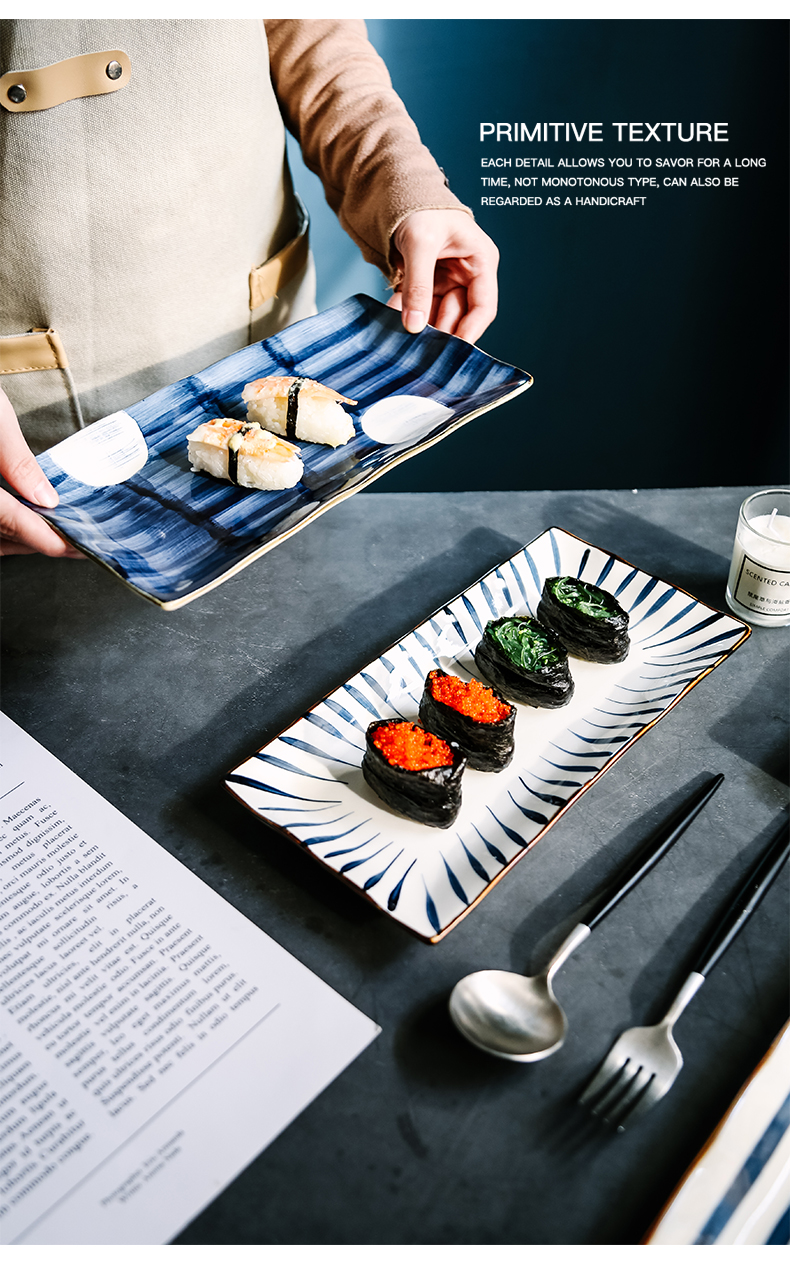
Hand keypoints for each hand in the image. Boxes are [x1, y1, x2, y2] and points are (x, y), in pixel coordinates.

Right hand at [0, 387, 81, 556]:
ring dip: (23, 540)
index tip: (76, 546)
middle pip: (2, 536)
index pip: (9, 520)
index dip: (46, 538)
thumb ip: (18, 462)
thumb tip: (46, 499)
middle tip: (80, 541)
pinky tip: (27, 522)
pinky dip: (6, 531)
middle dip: (40, 541)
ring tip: (59, 533)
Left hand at [387, 209, 498, 344]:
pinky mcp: (428, 284)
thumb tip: (414, 326)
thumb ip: (418, 285)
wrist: (396, 192)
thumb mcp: (420, 244)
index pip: (483, 306)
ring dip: (417, 323)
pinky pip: (419, 306)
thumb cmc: (420, 207)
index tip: (453, 352)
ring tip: (399, 334)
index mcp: (481, 261)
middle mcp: (468, 274)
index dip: (470, 331)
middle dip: (437, 330)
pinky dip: (405, 312)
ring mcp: (448, 281)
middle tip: (418, 349)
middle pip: (458, 315)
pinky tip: (390, 318)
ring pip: (436, 314)